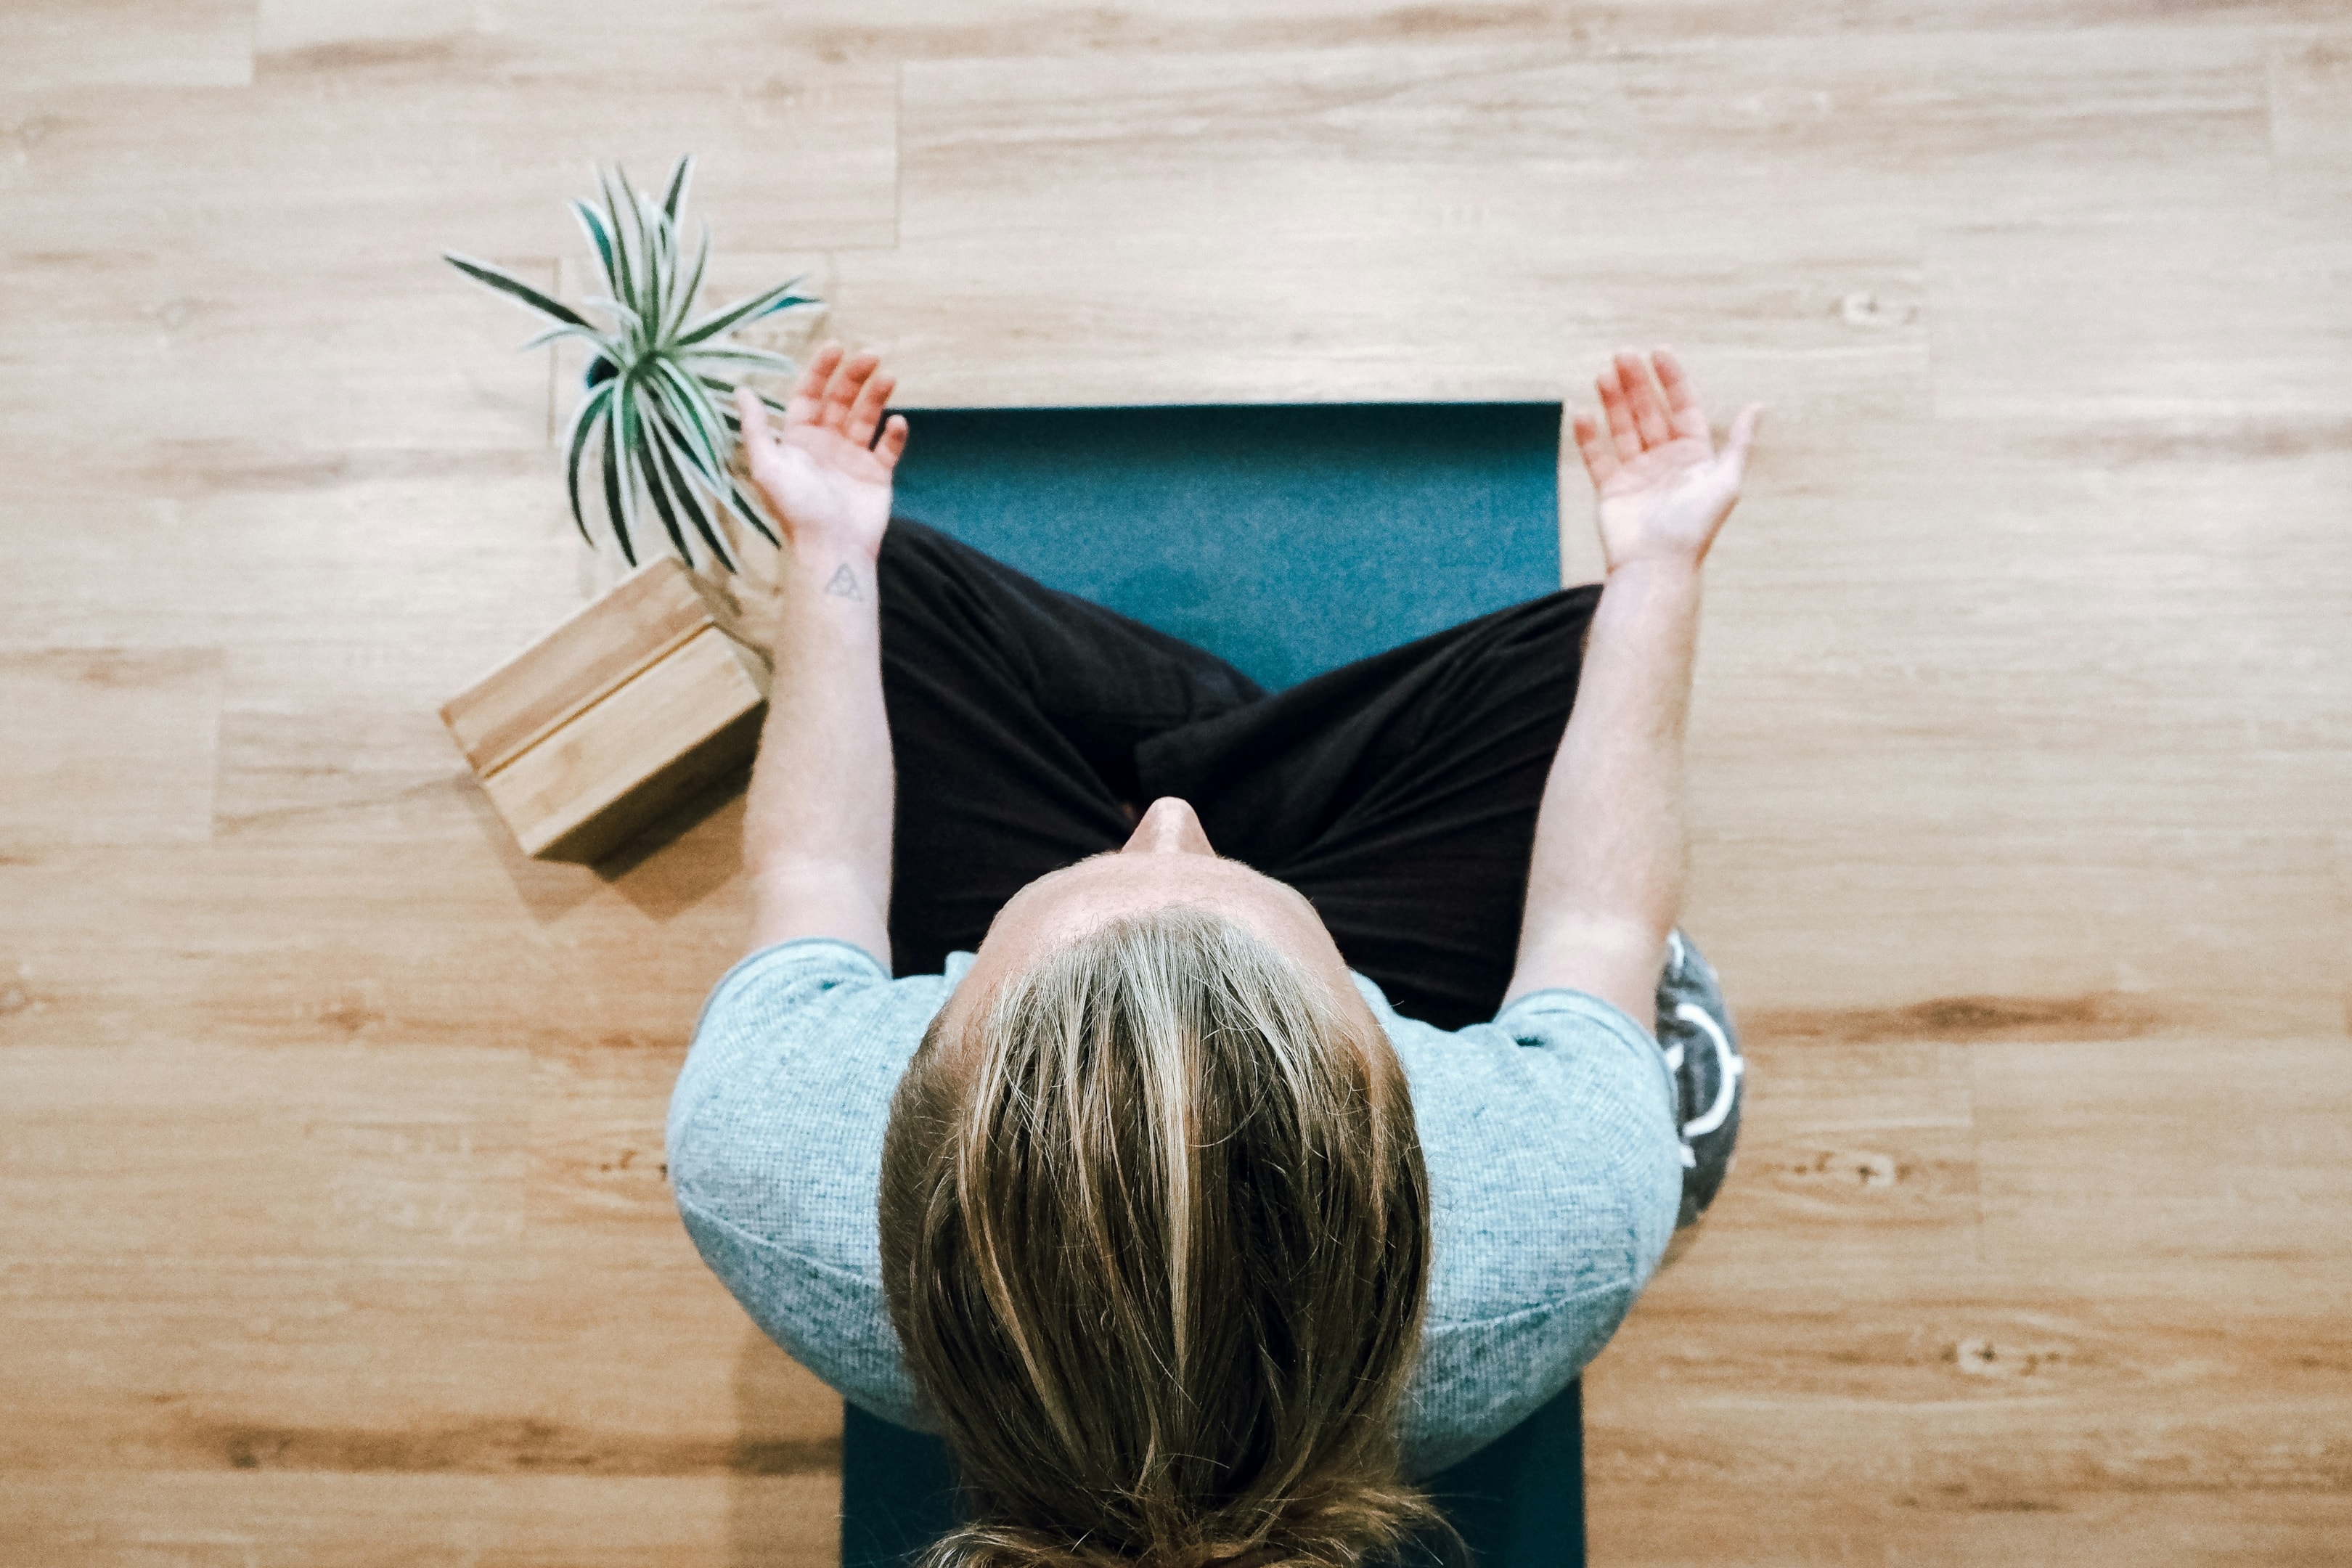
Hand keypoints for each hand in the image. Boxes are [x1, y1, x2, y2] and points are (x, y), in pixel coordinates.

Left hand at [733, 341, 909, 561]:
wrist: (830, 549)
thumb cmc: (796, 510)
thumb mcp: (767, 466)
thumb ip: (756, 428)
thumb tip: (740, 390)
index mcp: (799, 439)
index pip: (810, 395)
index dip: (821, 370)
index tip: (836, 347)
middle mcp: (826, 445)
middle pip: (841, 400)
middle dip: (854, 377)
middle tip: (870, 356)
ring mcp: (853, 459)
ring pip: (867, 417)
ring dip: (877, 396)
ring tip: (888, 377)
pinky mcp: (877, 475)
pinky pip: (888, 447)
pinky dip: (894, 433)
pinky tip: (897, 422)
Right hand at [1571, 348, 1761, 574]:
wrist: (1657, 566)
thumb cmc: (1694, 528)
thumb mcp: (1726, 482)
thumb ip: (1740, 444)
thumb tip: (1758, 406)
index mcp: (1694, 456)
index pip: (1682, 407)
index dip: (1671, 380)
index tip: (1657, 353)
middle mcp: (1665, 461)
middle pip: (1649, 412)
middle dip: (1636, 384)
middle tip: (1621, 355)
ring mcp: (1637, 473)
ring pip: (1623, 428)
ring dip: (1613, 401)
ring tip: (1603, 375)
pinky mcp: (1611, 489)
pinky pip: (1597, 456)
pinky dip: (1589, 436)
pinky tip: (1582, 413)